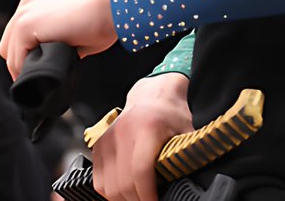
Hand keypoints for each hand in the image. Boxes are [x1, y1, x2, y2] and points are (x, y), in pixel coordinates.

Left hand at [0, 0, 115, 78]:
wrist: (111, 8)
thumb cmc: (102, 19)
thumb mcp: (71, 29)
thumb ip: (55, 43)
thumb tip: (52, 63)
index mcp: (36, 3)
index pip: (18, 38)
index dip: (26, 57)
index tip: (40, 70)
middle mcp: (26, 5)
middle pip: (8, 47)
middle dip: (22, 63)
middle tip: (41, 76)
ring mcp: (23, 15)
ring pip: (10, 55)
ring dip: (25, 69)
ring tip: (45, 77)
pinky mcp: (25, 26)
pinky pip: (16, 60)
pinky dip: (27, 72)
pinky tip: (44, 74)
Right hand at [93, 73, 192, 200]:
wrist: (152, 94)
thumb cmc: (171, 114)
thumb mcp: (185, 133)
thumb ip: (182, 158)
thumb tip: (186, 184)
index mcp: (148, 128)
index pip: (141, 171)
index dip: (147, 195)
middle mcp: (123, 133)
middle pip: (122, 183)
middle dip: (136, 200)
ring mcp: (107, 139)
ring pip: (107, 185)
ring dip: (122, 199)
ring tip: (138, 199)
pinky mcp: (98, 145)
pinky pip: (99, 180)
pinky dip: (110, 192)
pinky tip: (125, 193)